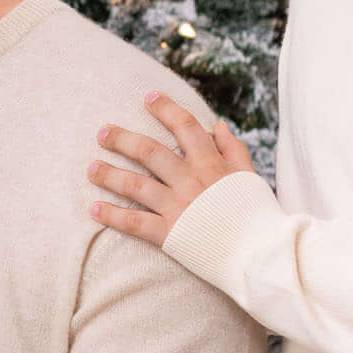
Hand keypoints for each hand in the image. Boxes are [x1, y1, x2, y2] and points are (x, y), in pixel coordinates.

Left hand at [88, 93, 256, 245]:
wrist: (261, 254)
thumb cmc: (258, 216)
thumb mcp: (250, 176)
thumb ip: (234, 149)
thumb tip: (218, 125)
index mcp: (211, 164)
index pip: (185, 126)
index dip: (165, 108)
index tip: (148, 97)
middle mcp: (190, 180)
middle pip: (149, 151)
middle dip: (122, 139)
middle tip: (102, 133)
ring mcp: (178, 206)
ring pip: (135, 185)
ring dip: (109, 175)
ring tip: (90, 168)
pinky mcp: (170, 234)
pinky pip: (134, 222)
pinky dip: (112, 215)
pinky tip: (93, 209)